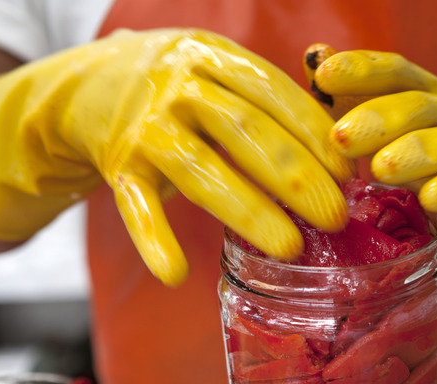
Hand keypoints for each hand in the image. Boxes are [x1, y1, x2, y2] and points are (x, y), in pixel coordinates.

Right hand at [0, 29, 354, 285]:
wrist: (88, 83)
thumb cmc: (178, 86)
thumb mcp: (219, 71)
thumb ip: (268, 103)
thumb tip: (337, 158)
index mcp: (213, 57)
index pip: (273, 92)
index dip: (314, 132)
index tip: (348, 172)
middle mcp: (178, 87)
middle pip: (245, 131)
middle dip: (296, 177)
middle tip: (335, 216)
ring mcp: (145, 127)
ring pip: (199, 170)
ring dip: (248, 211)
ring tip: (290, 248)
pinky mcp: (117, 165)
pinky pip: (135, 205)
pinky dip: (154, 239)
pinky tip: (175, 274)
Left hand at [304, 44, 436, 263]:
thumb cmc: (434, 162)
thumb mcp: (395, 130)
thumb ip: (355, 99)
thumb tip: (314, 58)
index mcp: (424, 96)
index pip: (395, 72)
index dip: (361, 70)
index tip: (324, 74)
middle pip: (418, 107)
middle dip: (378, 119)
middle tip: (342, 137)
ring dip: (414, 153)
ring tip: (381, 170)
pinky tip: (433, 197)